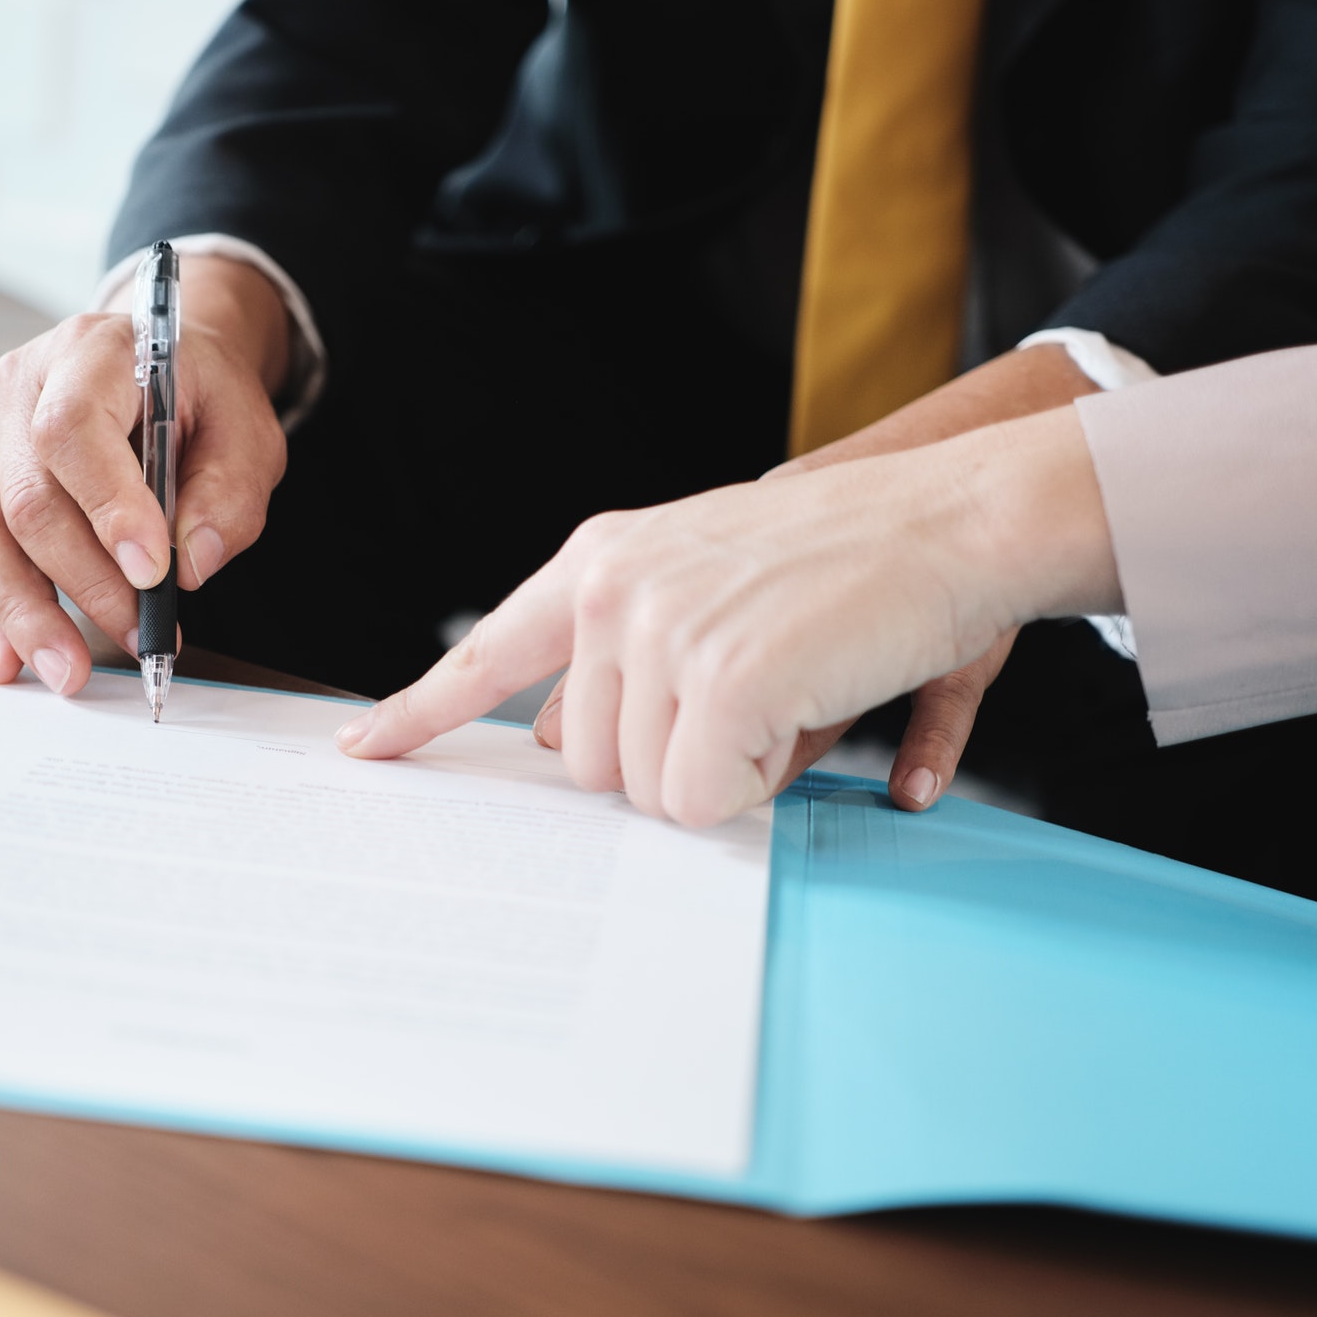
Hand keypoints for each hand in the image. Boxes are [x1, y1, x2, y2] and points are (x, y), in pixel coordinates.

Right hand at [0, 256, 291, 694]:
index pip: (73, 429)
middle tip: (137, 635)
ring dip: (28, 615)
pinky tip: (11, 659)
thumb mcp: (246, 430)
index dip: (107, 506)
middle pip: (29, 496)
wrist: (163, 368)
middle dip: (85, 582)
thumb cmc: (202, 396)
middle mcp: (21, 387)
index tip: (151, 573)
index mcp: (91, 354)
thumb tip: (190, 563)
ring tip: (68, 671)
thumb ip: (229, 493)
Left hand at [336, 408, 1119, 826]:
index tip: (364, 750)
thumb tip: (549, 746)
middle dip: (669, 763)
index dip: (421, 711)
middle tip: (751, 701)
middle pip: (586, 767)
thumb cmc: (843, 560)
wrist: (952, 515)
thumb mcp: (707, 585)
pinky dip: (760, 787)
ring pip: (647, 793)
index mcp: (600, 563)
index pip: (486, 652)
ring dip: (723, 772)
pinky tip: (807, 712)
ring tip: (788, 690)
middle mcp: (612, 590)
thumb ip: (625, 656)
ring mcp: (662, 631)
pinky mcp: (723, 677)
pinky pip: (705, 802)